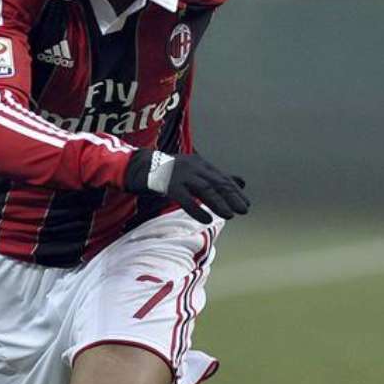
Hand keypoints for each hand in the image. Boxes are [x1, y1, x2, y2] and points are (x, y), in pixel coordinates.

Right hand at [124, 149, 249, 224]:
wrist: (137, 166)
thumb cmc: (167, 173)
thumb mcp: (193, 172)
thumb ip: (215, 178)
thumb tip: (241, 182)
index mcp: (199, 164)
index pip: (221, 178)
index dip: (234, 191)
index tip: (246, 204)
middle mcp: (192, 167)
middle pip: (216, 183)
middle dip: (231, 197)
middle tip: (244, 210)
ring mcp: (180, 175)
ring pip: (203, 189)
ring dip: (218, 203)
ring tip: (230, 215)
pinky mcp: (167, 185)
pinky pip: (184, 198)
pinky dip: (196, 209)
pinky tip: (206, 219)